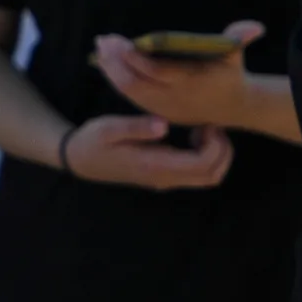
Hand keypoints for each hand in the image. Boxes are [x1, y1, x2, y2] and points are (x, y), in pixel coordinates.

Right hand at [62, 113, 233, 191]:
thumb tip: (164, 125)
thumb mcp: (109, 128)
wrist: (79, 160)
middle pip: (213, 175)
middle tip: (208, 123)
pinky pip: (197, 173)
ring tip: (201, 128)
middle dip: (222, 149)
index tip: (204, 121)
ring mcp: (166, 180)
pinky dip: (206, 156)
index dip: (214, 144)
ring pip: (208, 177)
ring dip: (216, 154)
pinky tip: (191, 134)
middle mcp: (165, 178)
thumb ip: (136, 127)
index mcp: (155, 165)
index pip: (202, 164)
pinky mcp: (165, 176)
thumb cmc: (93, 140)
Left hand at [92, 23, 266, 127]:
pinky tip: (106, 64)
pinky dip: (117, 80)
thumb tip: (256, 27)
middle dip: (115, 62)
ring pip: (129, 91)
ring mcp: (163, 106)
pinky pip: (131, 96)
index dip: (135, 58)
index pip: (156, 71)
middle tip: (103, 40)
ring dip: (111, 70)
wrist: (231, 108)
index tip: (119, 41)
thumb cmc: (229, 74)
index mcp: (189, 81)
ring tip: (100, 49)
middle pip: (135, 82)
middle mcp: (173, 97)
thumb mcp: (235, 55)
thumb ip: (240, 38)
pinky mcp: (157, 110)